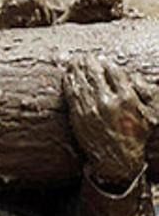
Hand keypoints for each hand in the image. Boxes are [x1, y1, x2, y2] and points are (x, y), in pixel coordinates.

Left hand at [63, 54, 154, 188]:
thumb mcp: (148, 114)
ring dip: (76, 69)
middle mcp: (108, 101)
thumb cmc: (135, 136)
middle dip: (89, 63)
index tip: (102, 58)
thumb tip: (133, 77)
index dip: (107, 63)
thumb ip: (144, 93)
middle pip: (95, 75)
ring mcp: (91, 109)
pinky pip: (72, 94)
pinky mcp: (78, 116)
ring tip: (73, 61)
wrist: (117, 160)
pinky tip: (66, 75)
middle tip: (84, 56)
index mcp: (127, 98)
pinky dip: (69, 83)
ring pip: (81, 82)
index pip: (115, 73)